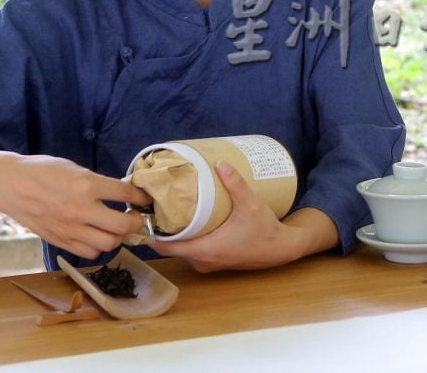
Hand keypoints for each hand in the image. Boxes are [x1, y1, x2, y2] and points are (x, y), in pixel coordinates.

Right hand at [0, 153, 151, 259]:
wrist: (10, 184)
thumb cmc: (42, 171)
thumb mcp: (75, 168)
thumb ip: (98, 182)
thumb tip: (121, 192)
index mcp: (86, 184)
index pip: (126, 194)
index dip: (141, 197)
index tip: (145, 198)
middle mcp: (81, 209)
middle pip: (123, 226)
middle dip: (135, 222)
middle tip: (135, 217)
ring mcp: (70, 228)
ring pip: (109, 244)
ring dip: (118, 236)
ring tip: (116, 228)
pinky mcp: (59, 240)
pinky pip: (89, 252)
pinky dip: (98, 247)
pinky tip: (97, 236)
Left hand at [150, 161, 337, 271]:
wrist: (281, 250)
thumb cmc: (265, 231)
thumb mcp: (251, 205)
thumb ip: (236, 184)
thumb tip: (221, 163)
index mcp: (204, 250)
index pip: (164, 246)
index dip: (151, 231)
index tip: (145, 213)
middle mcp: (202, 261)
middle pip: (170, 247)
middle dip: (162, 228)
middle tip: (158, 205)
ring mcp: (207, 263)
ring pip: (181, 250)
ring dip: (175, 234)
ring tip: (171, 210)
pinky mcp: (214, 261)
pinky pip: (192, 251)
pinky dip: (187, 239)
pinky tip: (188, 222)